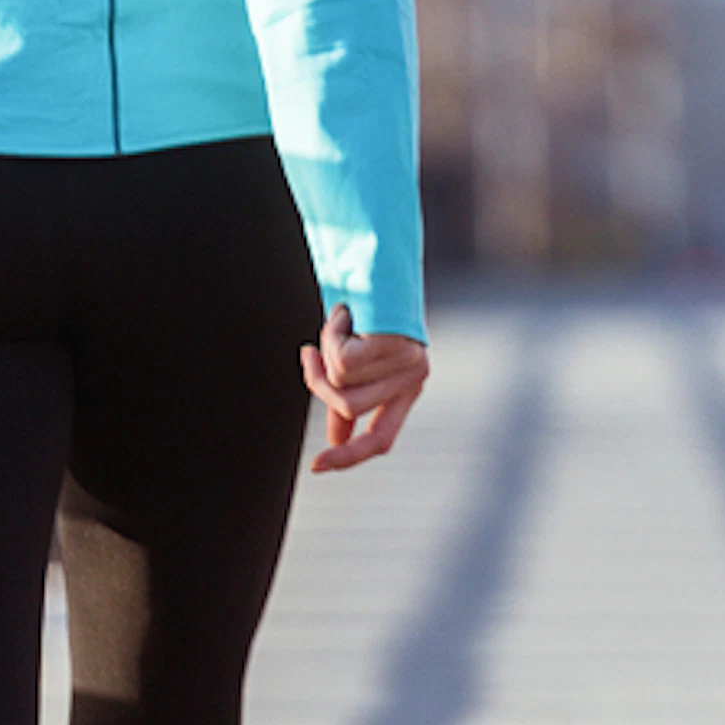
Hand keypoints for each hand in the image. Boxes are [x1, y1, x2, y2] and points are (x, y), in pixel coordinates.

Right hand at [299, 303, 427, 471]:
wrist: (376, 257)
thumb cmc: (364, 310)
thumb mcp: (356, 361)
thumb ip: (350, 397)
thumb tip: (337, 439)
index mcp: (407, 388)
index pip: (381, 440)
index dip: (349, 456)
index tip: (316, 466)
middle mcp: (415, 377)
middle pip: (348, 406)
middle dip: (318, 382)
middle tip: (309, 352)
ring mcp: (410, 360)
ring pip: (341, 381)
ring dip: (326, 350)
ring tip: (341, 320)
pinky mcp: (398, 343)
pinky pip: (342, 359)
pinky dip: (331, 334)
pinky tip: (347, 311)